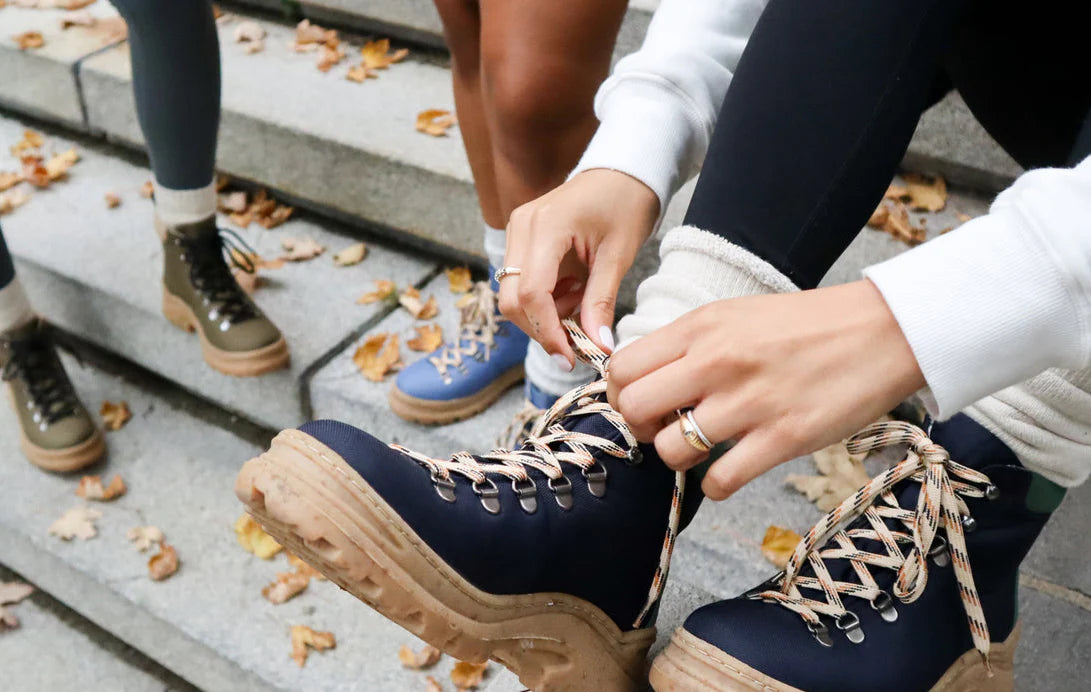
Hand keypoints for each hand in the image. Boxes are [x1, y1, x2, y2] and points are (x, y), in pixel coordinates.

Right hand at [498, 169, 659, 366]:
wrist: (623, 170)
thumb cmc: (627, 203)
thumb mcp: (619, 255)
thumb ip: (601, 301)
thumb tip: (599, 347)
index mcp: (546, 226)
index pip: (530, 293)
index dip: (547, 332)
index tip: (570, 357)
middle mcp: (522, 226)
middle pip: (511, 299)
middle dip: (542, 328)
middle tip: (577, 341)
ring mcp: (517, 230)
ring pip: (511, 294)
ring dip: (544, 314)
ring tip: (581, 302)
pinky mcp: (521, 237)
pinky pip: (520, 282)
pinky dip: (544, 300)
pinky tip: (572, 289)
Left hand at [606, 280, 925, 499]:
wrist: (884, 330)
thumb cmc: (807, 324)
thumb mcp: (736, 315)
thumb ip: (689, 343)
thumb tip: (645, 378)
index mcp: (701, 326)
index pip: (622, 367)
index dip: (621, 391)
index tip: (640, 402)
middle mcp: (715, 361)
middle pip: (632, 408)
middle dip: (640, 426)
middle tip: (664, 428)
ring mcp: (748, 402)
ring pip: (668, 449)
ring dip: (677, 458)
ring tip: (702, 448)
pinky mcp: (782, 438)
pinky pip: (718, 481)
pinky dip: (715, 485)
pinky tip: (731, 469)